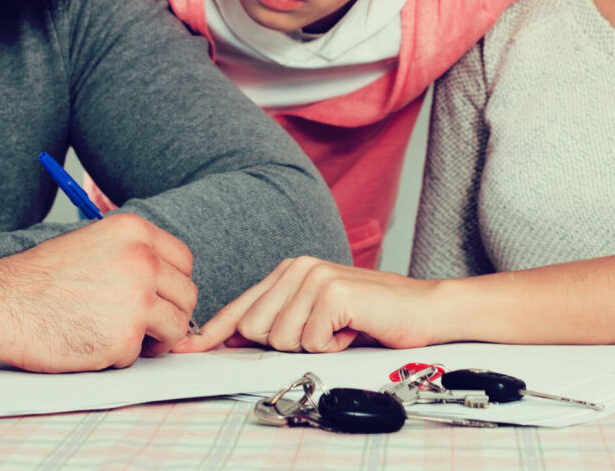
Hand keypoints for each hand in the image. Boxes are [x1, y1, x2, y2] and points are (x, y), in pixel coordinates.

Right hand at [0, 214, 197, 371]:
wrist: (0, 304)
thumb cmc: (37, 279)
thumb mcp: (92, 244)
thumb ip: (131, 255)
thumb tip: (165, 280)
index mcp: (134, 231)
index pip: (183, 259)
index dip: (173, 284)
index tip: (160, 298)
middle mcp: (143, 259)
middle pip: (187, 294)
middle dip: (170, 314)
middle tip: (147, 327)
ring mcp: (137, 299)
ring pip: (175, 327)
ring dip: (155, 339)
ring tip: (124, 339)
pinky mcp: (125, 336)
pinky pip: (140, 354)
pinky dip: (121, 356)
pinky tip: (91, 344)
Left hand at [172, 256, 444, 354]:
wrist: (427, 309)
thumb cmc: (374, 318)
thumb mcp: (317, 318)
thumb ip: (278, 323)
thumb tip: (232, 342)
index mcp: (288, 271)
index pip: (240, 307)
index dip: (213, 332)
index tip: (187, 346)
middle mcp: (297, 267)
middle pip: (254, 330)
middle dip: (285, 345)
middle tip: (323, 334)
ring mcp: (314, 277)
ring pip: (278, 339)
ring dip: (313, 346)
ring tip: (340, 330)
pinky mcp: (332, 292)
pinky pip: (309, 342)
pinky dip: (333, 347)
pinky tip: (352, 330)